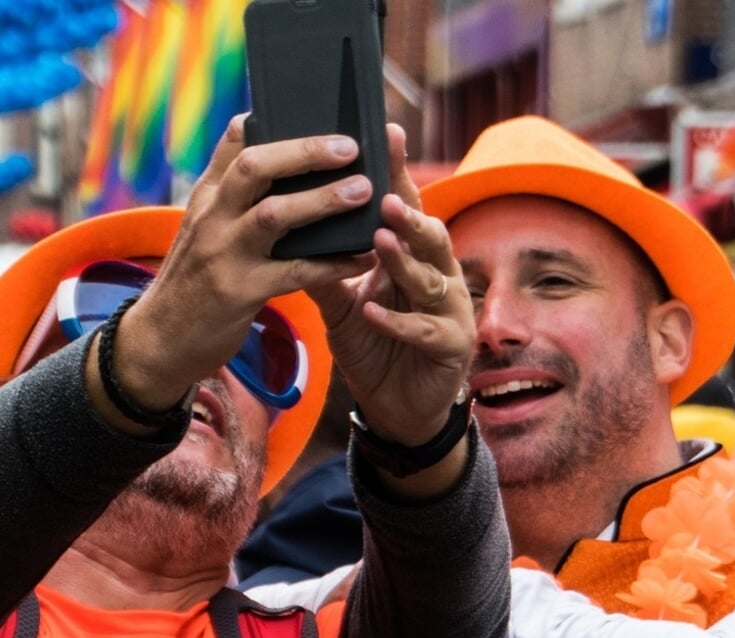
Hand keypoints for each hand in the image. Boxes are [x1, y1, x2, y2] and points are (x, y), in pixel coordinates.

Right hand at [105, 116, 375, 417]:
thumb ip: (230, 196)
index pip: (235, 142)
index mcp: (206, 197)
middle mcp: (212, 217)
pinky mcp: (239, 292)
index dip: (271, 119)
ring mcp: (223, 254)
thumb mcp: (200, 230)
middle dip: (306, 152)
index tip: (311, 105)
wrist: (158, 341)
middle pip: (256, 166)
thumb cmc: (192, 282)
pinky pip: (295, 272)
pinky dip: (332, 263)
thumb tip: (266, 154)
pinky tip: (361, 257)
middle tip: (350, 146)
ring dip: (324, 200)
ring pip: (275, 214)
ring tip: (363, 191)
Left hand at [305, 124, 473, 446]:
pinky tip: (373, 312)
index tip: (385, 134)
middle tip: (382, 193)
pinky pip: (424, 330)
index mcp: (411, 256)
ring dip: (404, 261)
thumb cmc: (372, 343)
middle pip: (427, 234)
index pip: (404, 206)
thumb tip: (284, 222)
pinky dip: (398, 322)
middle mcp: (438, 274)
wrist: (394, 406)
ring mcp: (450, 310)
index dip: (397, 172)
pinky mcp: (450, 347)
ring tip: (380, 241)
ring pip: (431, 278)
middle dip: (407, 214)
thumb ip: (322, 266)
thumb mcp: (340, 303)